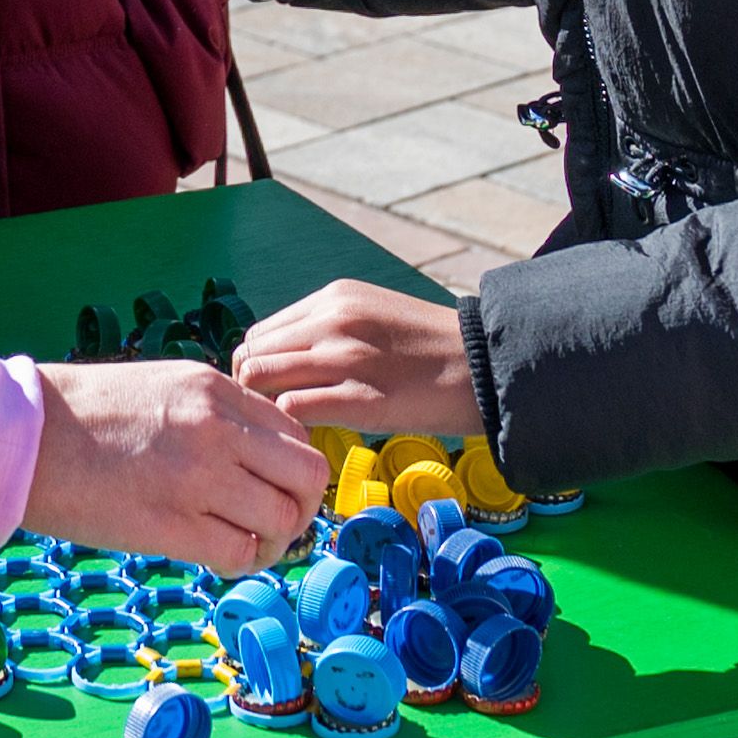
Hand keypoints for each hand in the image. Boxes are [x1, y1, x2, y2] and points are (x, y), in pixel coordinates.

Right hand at [22, 358, 335, 570]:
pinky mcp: (171, 525)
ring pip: (284, 518)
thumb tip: (249, 454)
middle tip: (275, 521)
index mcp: (214, 390)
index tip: (273, 487)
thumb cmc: (80, 414)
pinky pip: (241, 553)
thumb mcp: (160, 385)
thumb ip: (211, 413)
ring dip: (275, 540)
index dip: (292, 469)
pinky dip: (242, 561)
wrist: (21, 436)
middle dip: (301, 504)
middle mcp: (217, 429)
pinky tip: (220, 557)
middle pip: (307, 474)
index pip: (294, 433)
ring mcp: (197, 477)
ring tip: (245, 543)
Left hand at [236, 279, 483, 439]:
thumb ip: (328, 329)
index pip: (261, 332)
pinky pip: (292, 410)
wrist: (486, 367)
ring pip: (261, 379)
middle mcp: (333, 320)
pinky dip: (290, 428)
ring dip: (264, 410)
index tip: (270, 394)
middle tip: (269, 420)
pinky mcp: (360, 398)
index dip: (257, 367)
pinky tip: (309, 439)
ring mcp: (345, 358)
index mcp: (334, 298)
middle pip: (252, 355)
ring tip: (286, 431)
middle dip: (251, 391)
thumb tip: (285, 361)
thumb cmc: (431, 349)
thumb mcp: (374, 315)